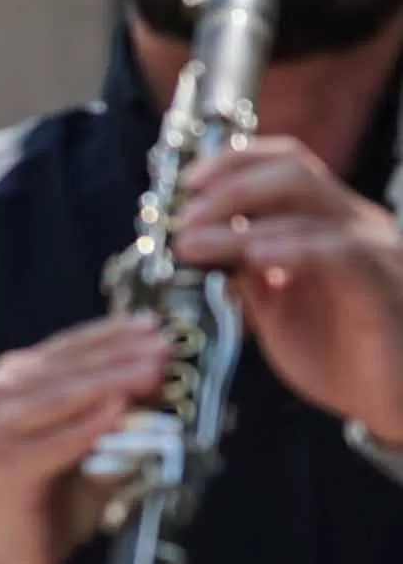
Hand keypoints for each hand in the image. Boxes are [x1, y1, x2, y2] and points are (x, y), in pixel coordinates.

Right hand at [0, 315, 170, 563]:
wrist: (10, 548)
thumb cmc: (54, 488)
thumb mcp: (88, 436)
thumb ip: (113, 405)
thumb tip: (163, 373)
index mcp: (14, 379)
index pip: (70, 346)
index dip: (115, 334)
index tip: (157, 327)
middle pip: (69, 366)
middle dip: (122, 355)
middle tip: (165, 349)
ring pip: (63, 395)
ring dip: (112, 382)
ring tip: (153, 373)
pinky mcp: (4, 466)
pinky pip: (57, 442)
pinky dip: (90, 427)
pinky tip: (119, 413)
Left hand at [178, 136, 402, 434]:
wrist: (389, 400)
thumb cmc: (336, 354)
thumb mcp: (272, 309)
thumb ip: (242, 274)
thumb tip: (195, 246)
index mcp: (328, 223)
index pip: (286, 164)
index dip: (233, 163)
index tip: (186, 182)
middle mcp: (355, 225)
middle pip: (293, 172)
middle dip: (227, 188)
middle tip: (181, 219)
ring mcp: (374, 249)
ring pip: (307, 209)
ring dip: (237, 223)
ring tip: (190, 244)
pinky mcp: (383, 282)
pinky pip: (339, 251)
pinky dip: (291, 248)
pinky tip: (253, 256)